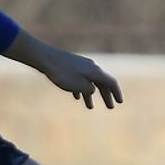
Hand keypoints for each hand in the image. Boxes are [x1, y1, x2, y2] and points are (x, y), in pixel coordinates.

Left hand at [5, 29, 123, 109]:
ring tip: (90, 107)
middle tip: (110, 106)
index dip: (116, 92)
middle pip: (101, 82)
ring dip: (91, 94)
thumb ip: (89, 90)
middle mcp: (90, 67)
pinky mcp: (70, 66)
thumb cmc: (62, 73)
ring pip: (89, 81)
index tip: (120, 102)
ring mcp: (80, 65)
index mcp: (95, 71)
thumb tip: (92, 90)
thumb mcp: (78, 85)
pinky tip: (76, 96)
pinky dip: (80, 89)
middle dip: (106, 95)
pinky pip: (79, 79)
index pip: (111, 82)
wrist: (45, 57)